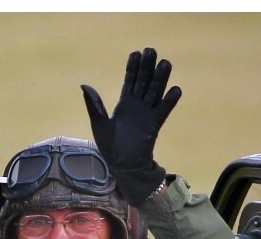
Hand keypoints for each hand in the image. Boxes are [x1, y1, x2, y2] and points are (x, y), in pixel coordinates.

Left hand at [81, 47, 181, 205]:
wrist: (122, 165)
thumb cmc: (110, 146)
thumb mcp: (99, 123)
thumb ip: (94, 104)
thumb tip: (84, 85)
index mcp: (124, 104)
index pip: (130, 81)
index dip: (133, 68)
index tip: (136, 53)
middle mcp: (137, 106)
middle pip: (144, 82)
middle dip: (147, 67)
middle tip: (151, 50)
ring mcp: (147, 114)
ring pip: (155, 92)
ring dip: (160, 78)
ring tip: (165, 63)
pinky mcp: (154, 125)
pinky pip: (163, 110)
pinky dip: (169, 101)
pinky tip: (175, 89)